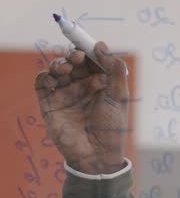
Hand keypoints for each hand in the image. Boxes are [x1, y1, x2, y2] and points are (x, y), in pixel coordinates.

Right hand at [34, 42, 128, 174]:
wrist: (96, 154)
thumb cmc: (112, 127)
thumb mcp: (119, 95)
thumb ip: (114, 69)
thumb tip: (101, 45)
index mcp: (100, 83)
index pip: (93, 59)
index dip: (90, 49)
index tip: (89, 43)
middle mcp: (82, 86)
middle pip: (73, 61)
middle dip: (74, 54)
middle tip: (78, 57)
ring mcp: (65, 93)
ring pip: (56, 68)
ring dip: (59, 63)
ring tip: (66, 68)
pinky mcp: (50, 103)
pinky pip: (42, 83)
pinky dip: (45, 75)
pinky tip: (54, 78)